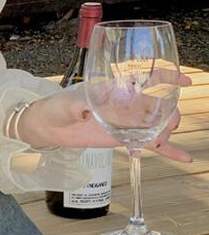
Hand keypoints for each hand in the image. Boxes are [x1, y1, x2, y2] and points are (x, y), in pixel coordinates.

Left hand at [18, 74, 193, 163]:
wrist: (50, 126)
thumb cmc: (57, 107)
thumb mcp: (68, 104)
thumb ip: (79, 106)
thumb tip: (86, 110)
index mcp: (115, 89)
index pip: (144, 79)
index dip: (165, 77)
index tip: (184, 81)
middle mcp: (125, 104)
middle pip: (157, 106)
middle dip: (168, 114)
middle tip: (168, 125)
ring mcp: (126, 122)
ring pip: (156, 125)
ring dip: (165, 132)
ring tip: (161, 142)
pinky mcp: (124, 138)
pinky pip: (148, 144)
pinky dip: (166, 150)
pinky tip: (183, 157)